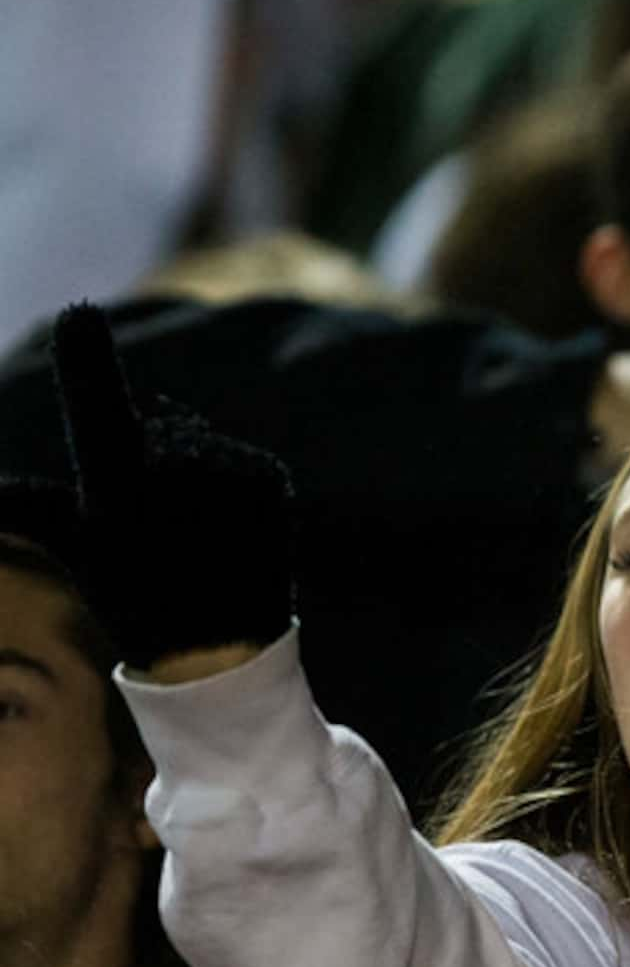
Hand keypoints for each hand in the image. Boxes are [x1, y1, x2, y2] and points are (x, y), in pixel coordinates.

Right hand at [50, 304, 293, 672]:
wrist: (224, 653)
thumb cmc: (132, 597)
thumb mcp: (73, 545)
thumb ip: (24, 506)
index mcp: (114, 487)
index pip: (94, 409)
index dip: (85, 361)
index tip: (78, 312)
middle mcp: (173, 472)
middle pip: (151, 424)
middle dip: (149, 454)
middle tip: (156, 526)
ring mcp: (226, 472)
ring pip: (196, 441)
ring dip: (192, 471)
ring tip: (193, 532)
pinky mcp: (268, 475)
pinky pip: (240, 458)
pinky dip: (233, 483)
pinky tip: (229, 528)